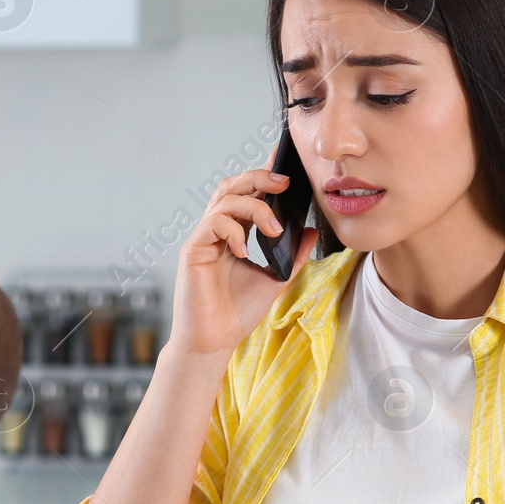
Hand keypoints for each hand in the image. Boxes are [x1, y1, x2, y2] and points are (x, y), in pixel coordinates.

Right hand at [167, 159, 317, 358]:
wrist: (214, 341)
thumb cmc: (237, 313)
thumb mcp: (276, 279)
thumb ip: (293, 255)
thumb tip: (311, 231)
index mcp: (234, 233)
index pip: (247, 194)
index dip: (263, 175)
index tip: (285, 162)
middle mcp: (216, 230)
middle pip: (232, 186)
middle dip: (259, 178)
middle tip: (285, 183)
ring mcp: (203, 238)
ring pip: (224, 200)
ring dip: (254, 208)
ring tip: (274, 229)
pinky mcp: (193, 250)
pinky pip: (212, 224)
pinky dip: (233, 231)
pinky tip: (245, 250)